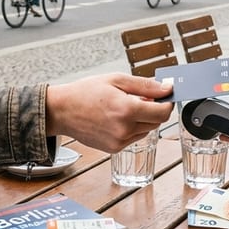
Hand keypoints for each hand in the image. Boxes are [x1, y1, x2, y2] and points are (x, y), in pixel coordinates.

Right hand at [46, 74, 173, 152]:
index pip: (163, 113)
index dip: (167, 103)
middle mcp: (125, 129)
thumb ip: (145, 86)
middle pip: (156, 122)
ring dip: (142, 119)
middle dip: (153, 110)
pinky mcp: (114, 148)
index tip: (164, 96)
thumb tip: (167, 88)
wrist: (61, 111)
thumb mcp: (116, 80)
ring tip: (124, 107)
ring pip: (146, 130)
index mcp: (127, 110)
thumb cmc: (85, 92)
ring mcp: (119, 141)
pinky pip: (133, 137)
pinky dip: (131, 128)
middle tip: (140, 98)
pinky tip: (116, 118)